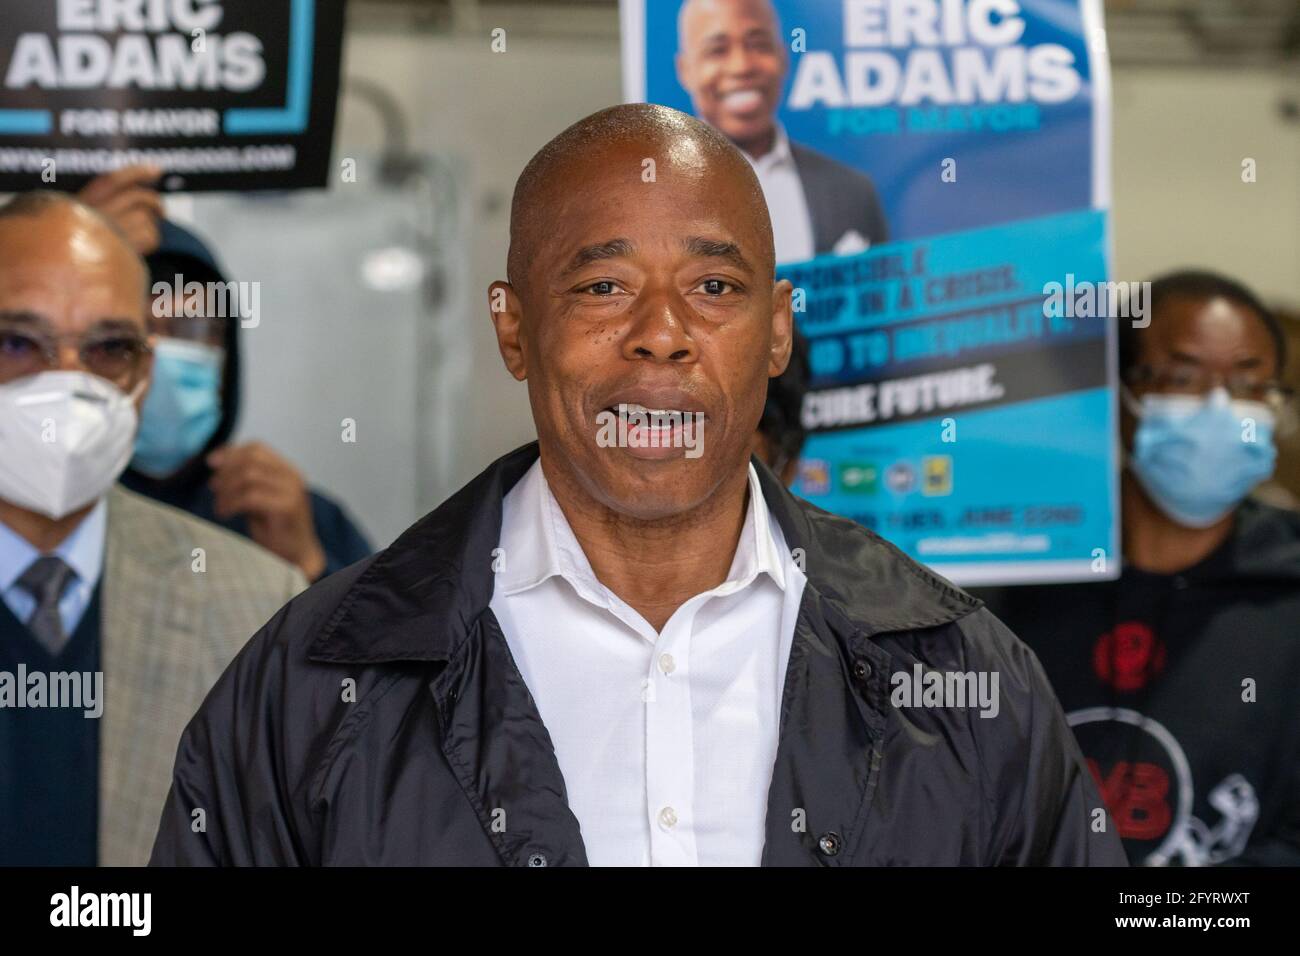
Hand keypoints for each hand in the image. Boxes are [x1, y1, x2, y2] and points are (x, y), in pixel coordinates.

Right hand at [77, 165, 165, 253]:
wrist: (67, 280)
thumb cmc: (80, 251)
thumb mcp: (84, 222)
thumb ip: (107, 206)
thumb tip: (146, 188)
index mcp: (82, 202)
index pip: (112, 179)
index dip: (137, 172)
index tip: (157, 169)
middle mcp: (95, 212)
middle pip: (139, 197)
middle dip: (154, 203)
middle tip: (160, 212)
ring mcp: (110, 229)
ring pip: (146, 217)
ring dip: (151, 228)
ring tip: (141, 240)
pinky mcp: (123, 246)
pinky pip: (151, 236)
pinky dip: (152, 242)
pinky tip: (141, 251)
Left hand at [208, 442, 326, 579]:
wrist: (296, 555)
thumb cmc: (275, 529)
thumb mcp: (258, 498)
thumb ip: (245, 480)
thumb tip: (215, 463)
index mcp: (287, 470)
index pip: (257, 448)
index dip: (231, 452)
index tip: (210, 463)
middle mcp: (292, 476)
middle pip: (251, 459)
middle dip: (226, 472)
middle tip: (213, 489)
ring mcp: (292, 490)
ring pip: (249, 476)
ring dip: (226, 490)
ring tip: (219, 506)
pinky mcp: (287, 507)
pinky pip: (250, 496)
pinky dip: (231, 503)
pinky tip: (224, 513)